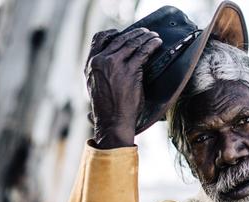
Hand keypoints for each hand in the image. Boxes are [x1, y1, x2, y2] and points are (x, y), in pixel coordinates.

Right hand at [85, 27, 161, 148]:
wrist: (112, 121)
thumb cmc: (107, 108)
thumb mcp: (94, 86)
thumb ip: (100, 72)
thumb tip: (110, 63)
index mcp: (90, 64)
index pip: (98, 39)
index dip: (112, 33)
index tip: (122, 32)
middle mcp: (100, 61)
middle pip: (119, 39)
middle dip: (134, 34)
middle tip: (145, 32)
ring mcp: (114, 64)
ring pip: (132, 43)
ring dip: (145, 37)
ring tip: (154, 36)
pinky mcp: (129, 70)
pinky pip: (143, 51)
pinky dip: (152, 45)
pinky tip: (157, 43)